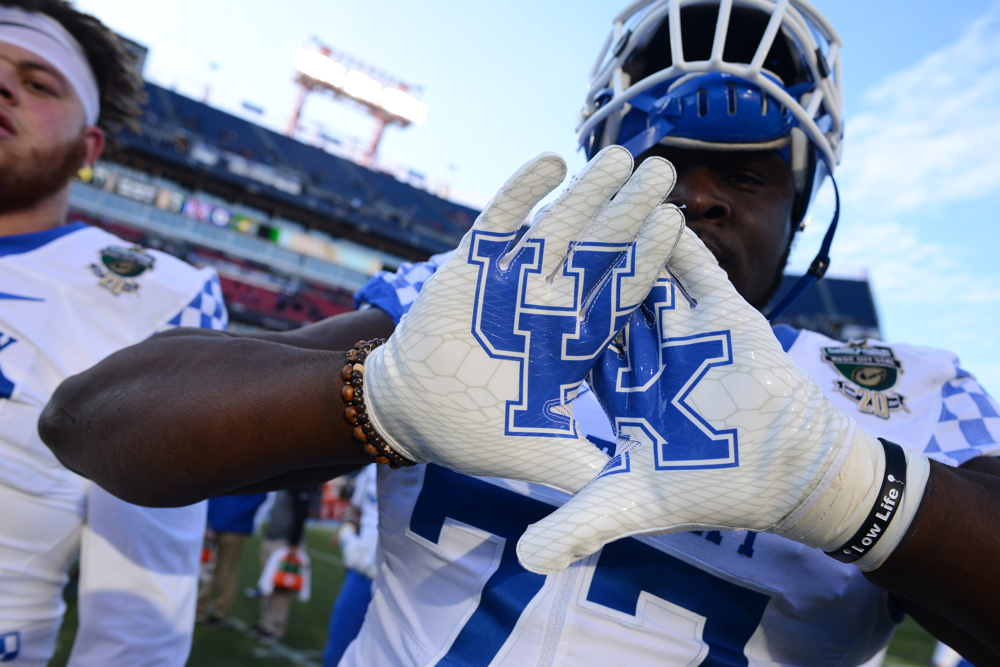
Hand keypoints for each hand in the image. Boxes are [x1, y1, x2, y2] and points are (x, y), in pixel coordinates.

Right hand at [364, 146, 684, 492]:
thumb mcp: (538, 452)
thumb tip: (636, 490)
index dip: (646, 259)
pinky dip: (521, 193)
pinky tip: (550, 162)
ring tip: (619, 156)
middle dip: (629, 211)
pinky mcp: (471, 265)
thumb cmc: (474, 433)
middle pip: (598, 249)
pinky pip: (498, 221)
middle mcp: (549, 302)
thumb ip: (583, 466)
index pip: (619, 293)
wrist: (412, 412)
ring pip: (556, 227)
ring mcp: (511, 279)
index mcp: (573, 339)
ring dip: (586, 192)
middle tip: (665, 172)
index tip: (676, 225)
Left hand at [517, 228, 930, 572]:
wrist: (790, 472)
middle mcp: (644, 349)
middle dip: (564, 267)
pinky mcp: (719, 311)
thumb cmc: (712, 488)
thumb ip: (578, 525)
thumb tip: (521, 562)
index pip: (561, 346)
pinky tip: (643, 201)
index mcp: (617, 385)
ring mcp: (681, 327)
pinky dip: (669, 236)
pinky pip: (690, 265)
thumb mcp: (633, 506)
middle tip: (526, 236)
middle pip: (592, 297)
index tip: (488, 307)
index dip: (526, 326)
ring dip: (615, 234)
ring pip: (637, 271)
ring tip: (584, 198)